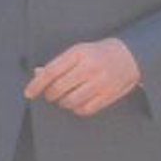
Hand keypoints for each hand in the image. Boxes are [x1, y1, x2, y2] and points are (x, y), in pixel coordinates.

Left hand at [24, 38, 141, 117]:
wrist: (131, 55)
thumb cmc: (100, 53)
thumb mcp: (79, 51)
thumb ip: (59, 63)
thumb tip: (38, 74)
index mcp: (79, 53)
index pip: (50, 72)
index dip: (36, 84)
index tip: (29, 93)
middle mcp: (89, 68)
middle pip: (58, 89)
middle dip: (49, 94)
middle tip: (50, 94)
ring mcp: (100, 83)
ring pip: (69, 102)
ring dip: (62, 102)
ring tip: (65, 97)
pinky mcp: (108, 95)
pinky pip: (84, 109)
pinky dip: (76, 108)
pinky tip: (78, 101)